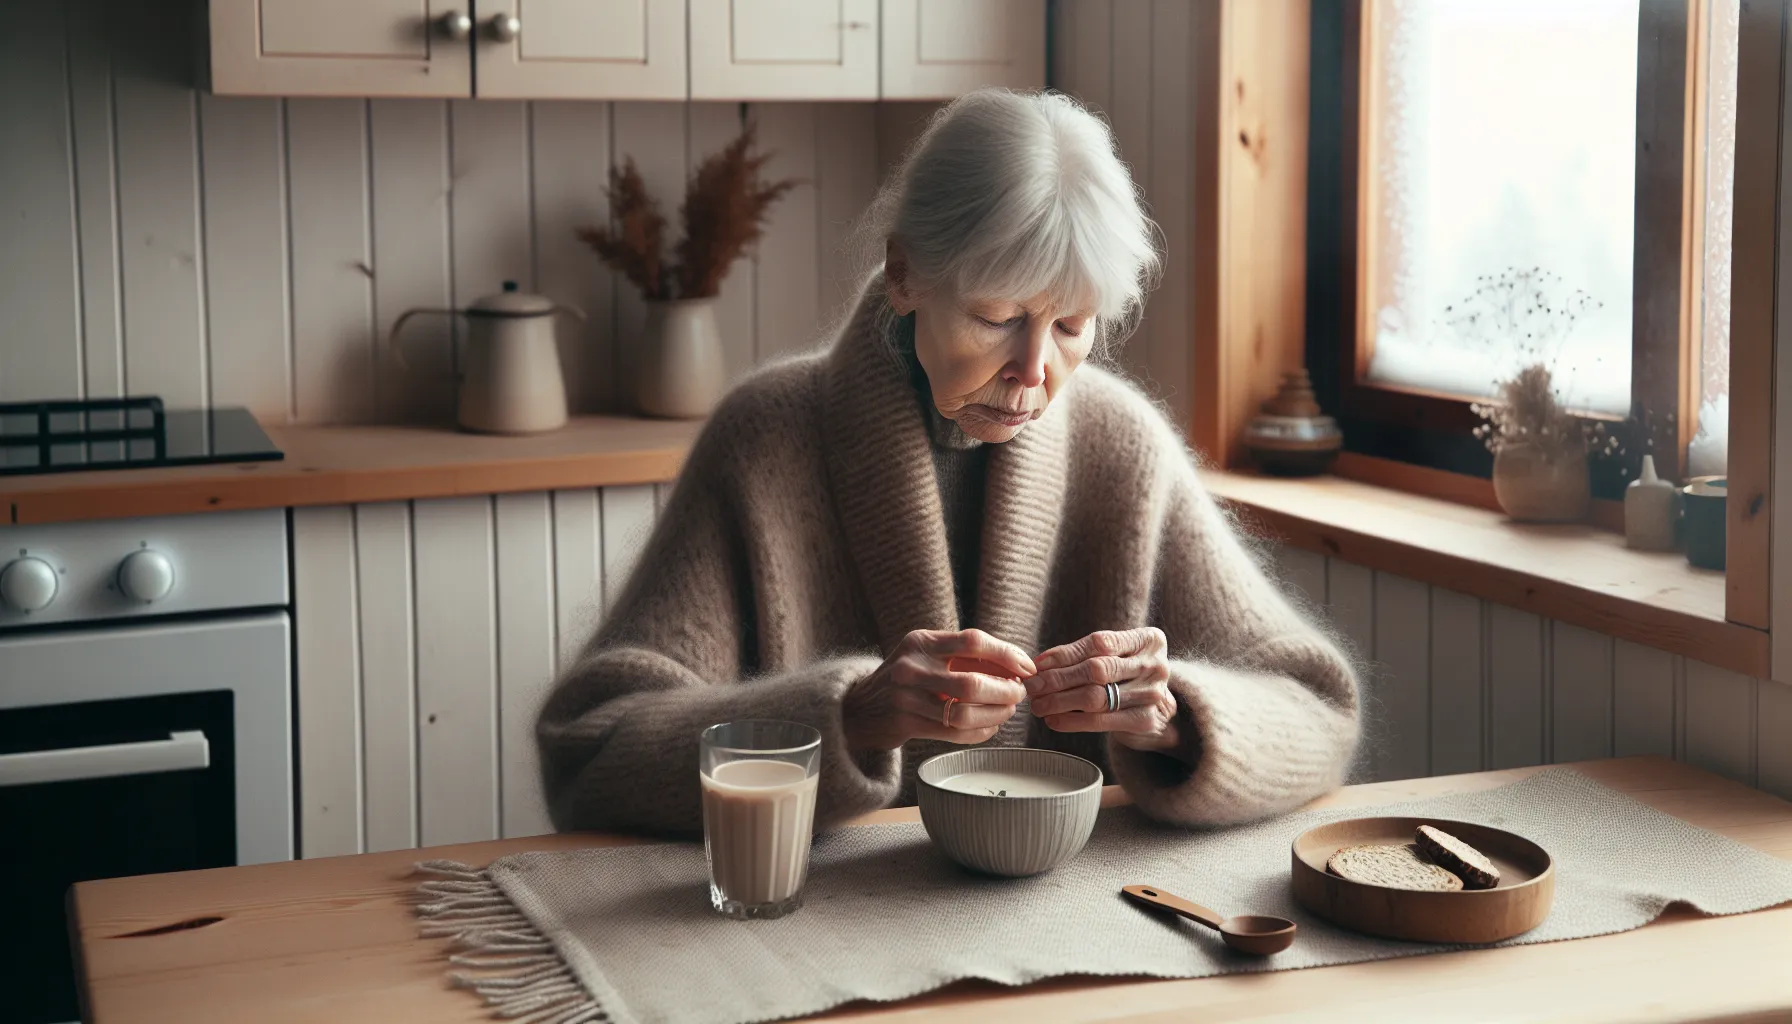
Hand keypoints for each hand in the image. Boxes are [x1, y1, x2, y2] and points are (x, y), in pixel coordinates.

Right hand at [843, 629, 1034, 751]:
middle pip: (972, 683)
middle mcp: (911, 667)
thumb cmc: (907, 678)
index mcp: (921, 641)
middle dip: (1005, 691)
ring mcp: (906, 697)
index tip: (1027, 668)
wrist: (860, 708)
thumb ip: (965, 657)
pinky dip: (980, 732)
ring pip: (964, 712)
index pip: (972, 641)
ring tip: (1007, 711)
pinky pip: (954, 732)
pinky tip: (990, 728)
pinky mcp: (906, 724)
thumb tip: (1018, 667)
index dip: (1006, 654)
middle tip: (1019, 695)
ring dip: (995, 714)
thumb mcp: (927, 655)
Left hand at [1028, 627, 1181, 755]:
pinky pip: (1101, 721)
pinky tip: (1054, 720)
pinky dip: (1072, 721)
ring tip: (1038, 705)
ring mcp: (1153, 694)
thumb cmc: (1127, 675)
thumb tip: (1038, 664)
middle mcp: (1155, 665)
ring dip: (1060, 701)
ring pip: (1096, 697)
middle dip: (1058, 679)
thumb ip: (1084, 654)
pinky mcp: (1145, 721)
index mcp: (1148, 640)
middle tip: (1032, 687)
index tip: (1037, 664)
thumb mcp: (1115, 656)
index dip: (1064, 654)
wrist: (1161, 710)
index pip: (1099, 643)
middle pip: (1097, 670)